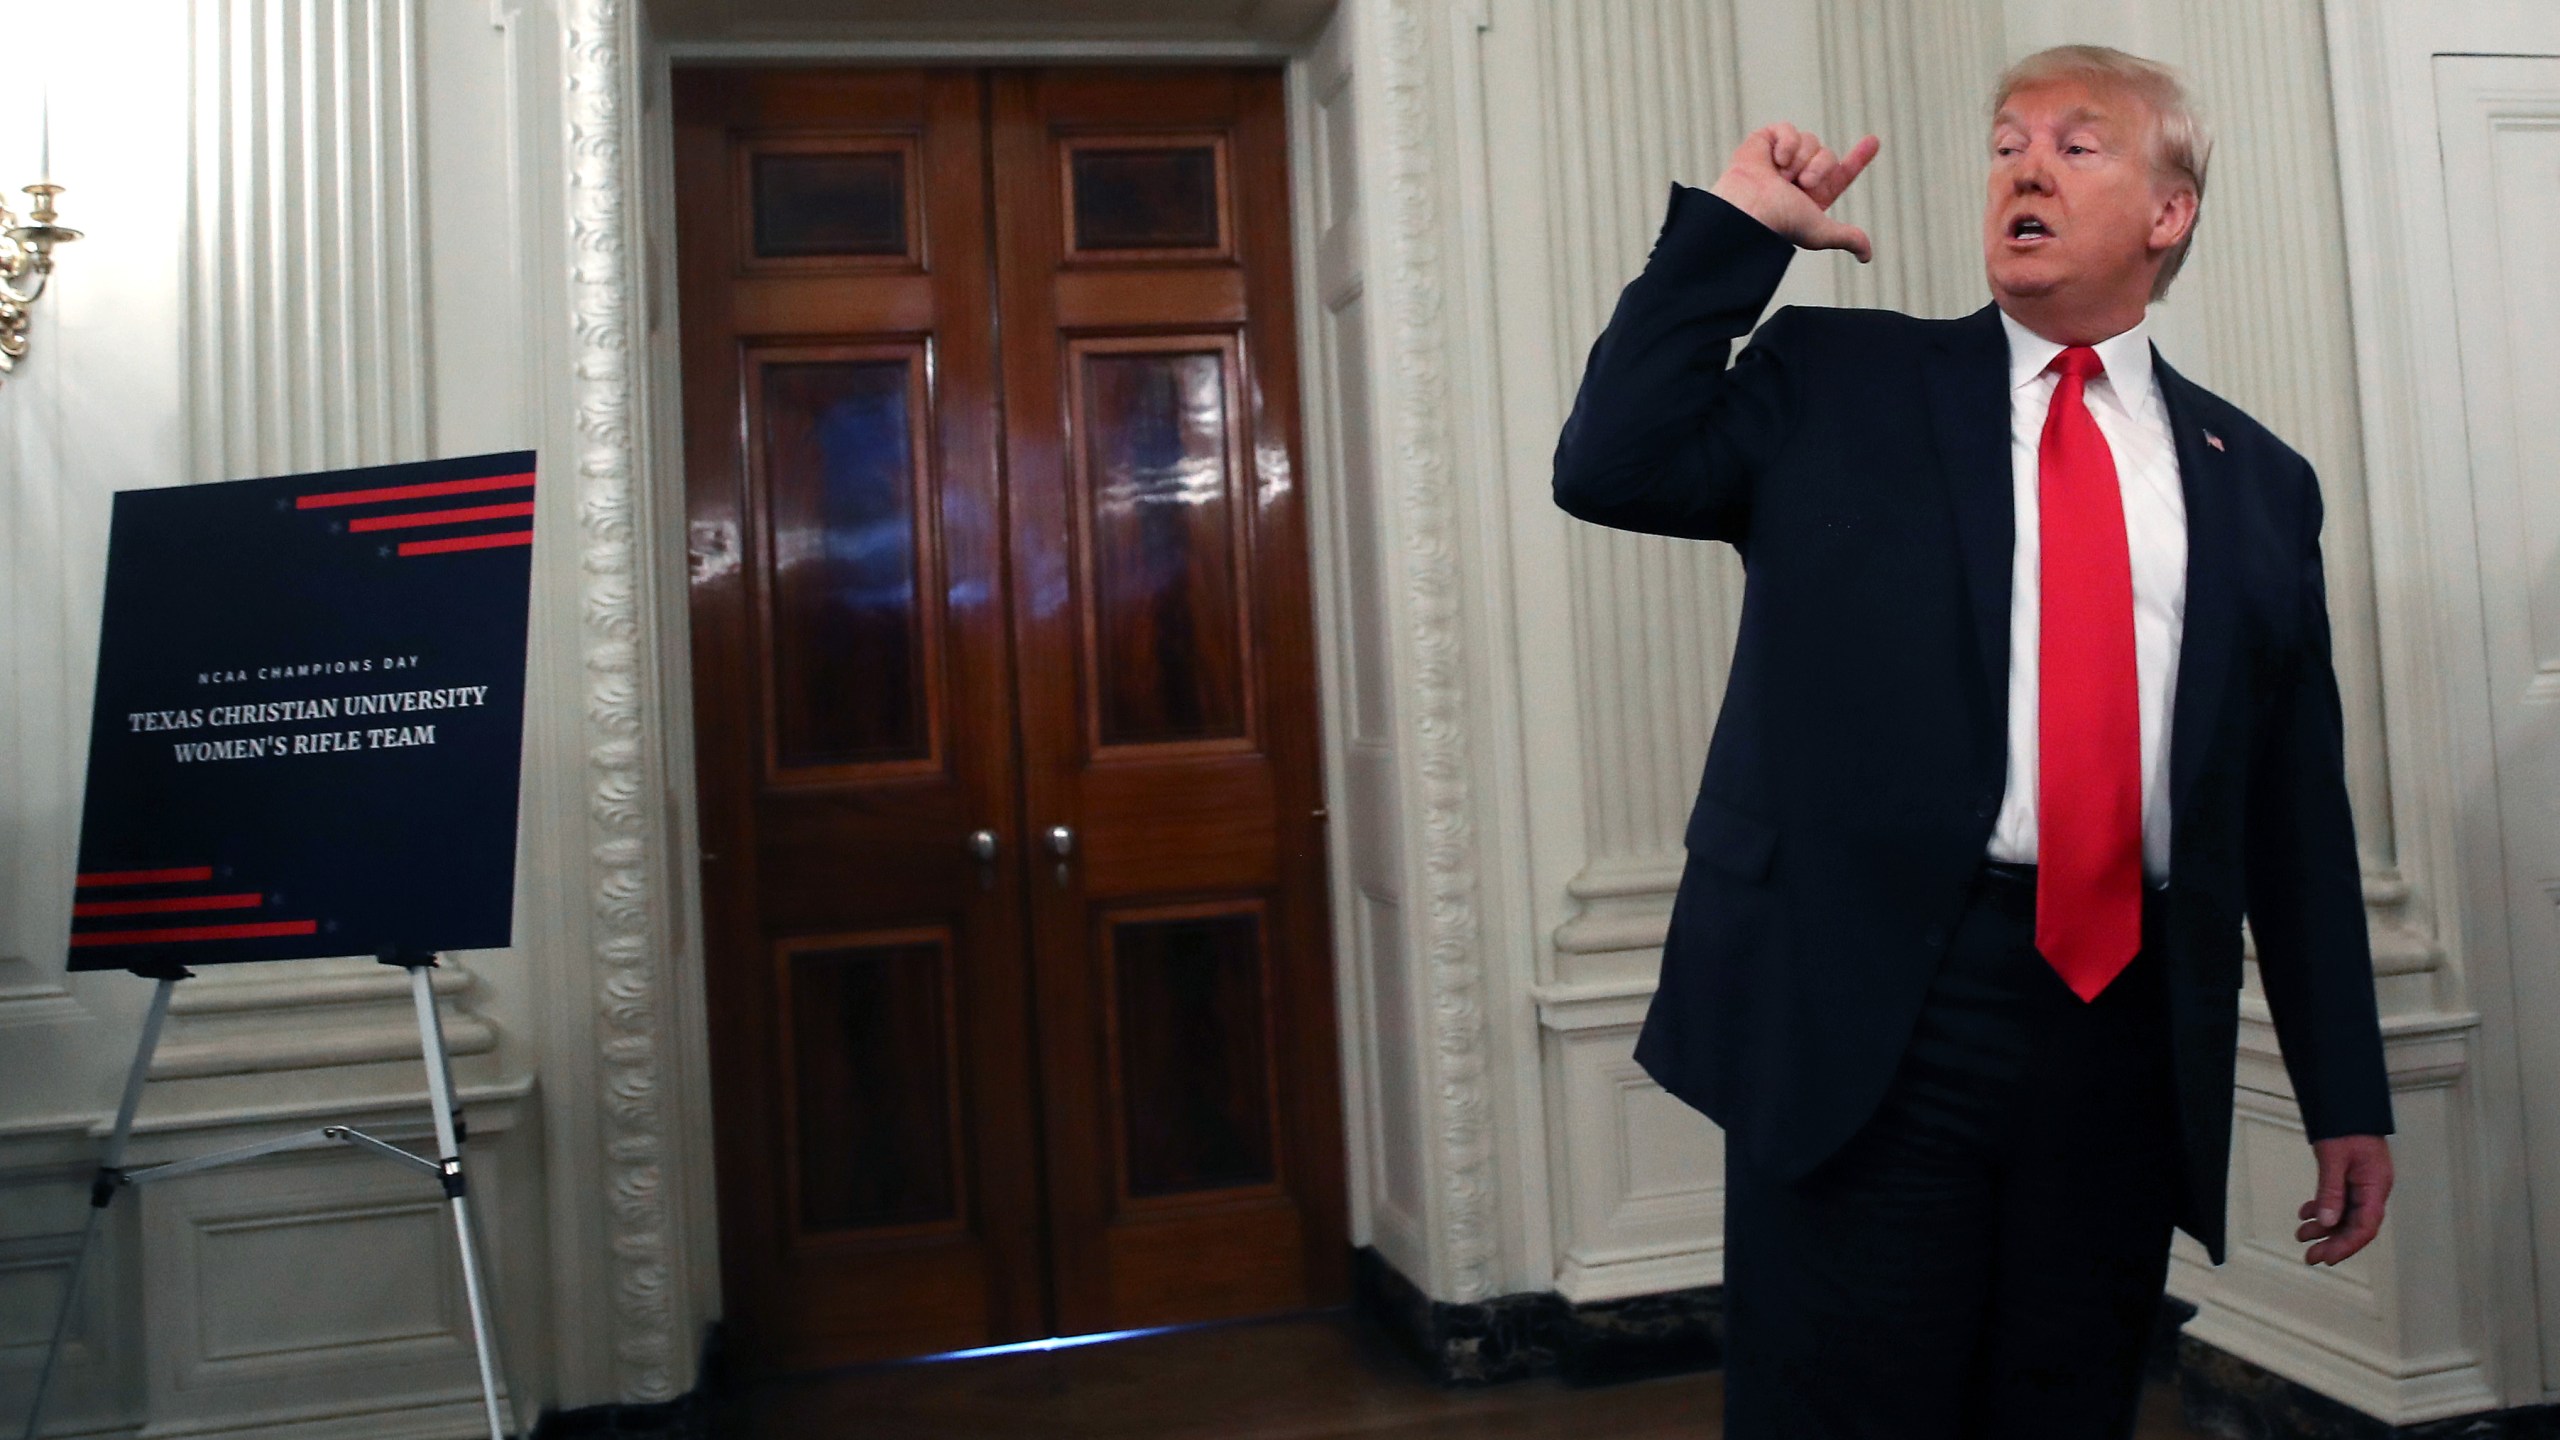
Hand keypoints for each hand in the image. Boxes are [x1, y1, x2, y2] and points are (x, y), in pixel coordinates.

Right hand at [1707, 123, 1879, 262]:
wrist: (1748, 209)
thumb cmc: (1780, 223)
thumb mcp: (1821, 231)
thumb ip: (1848, 237)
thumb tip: (1867, 257)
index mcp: (1811, 195)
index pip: (1840, 173)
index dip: (1858, 158)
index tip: (1873, 141)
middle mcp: (1797, 176)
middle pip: (1827, 154)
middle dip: (1819, 167)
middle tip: (1800, 184)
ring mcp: (1780, 158)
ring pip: (1810, 141)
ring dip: (1800, 159)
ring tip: (1780, 177)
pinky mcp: (1764, 142)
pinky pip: (1787, 129)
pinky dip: (1786, 143)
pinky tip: (1775, 160)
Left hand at [2297, 1134, 2391, 1264]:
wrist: (2347, 1102)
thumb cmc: (2345, 1125)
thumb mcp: (2334, 1158)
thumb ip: (2331, 1191)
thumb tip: (2328, 1222)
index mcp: (2376, 1186)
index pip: (2365, 1226)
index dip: (2346, 1246)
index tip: (2326, 1257)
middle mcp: (2373, 1189)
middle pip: (2356, 1225)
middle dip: (2333, 1242)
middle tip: (2310, 1256)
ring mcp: (2363, 1184)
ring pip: (2345, 1215)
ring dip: (2325, 1227)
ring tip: (2301, 1234)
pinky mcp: (2352, 1178)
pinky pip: (2339, 1200)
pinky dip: (2323, 1208)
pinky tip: (2306, 1213)